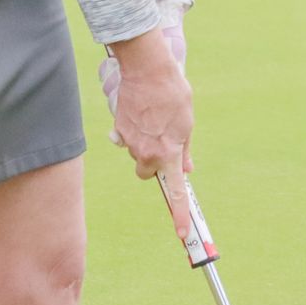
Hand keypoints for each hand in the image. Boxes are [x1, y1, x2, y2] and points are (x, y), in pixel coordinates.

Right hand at [105, 25, 195, 239]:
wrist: (147, 70)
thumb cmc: (173, 94)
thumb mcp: (187, 123)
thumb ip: (185, 149)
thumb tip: (187, 168)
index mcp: (169, 153)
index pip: (176, 191)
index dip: (180, 214)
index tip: (184, 234)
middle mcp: (147, 153)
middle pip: (149, 172)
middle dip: (155, 163)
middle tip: (165, 143)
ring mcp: (129, 144)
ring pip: (138, 155)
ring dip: (146, 144)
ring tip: (156, 119)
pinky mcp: (117, 131)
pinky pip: (126, 139)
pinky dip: (134, 131)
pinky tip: (141, 112)